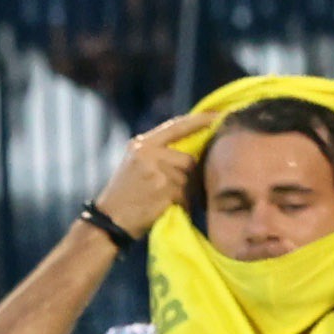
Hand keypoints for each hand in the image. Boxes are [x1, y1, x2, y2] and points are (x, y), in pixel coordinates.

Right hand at [93, 108, 222, 235]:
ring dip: (183, 192)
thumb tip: (196, 148)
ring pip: (188, 179)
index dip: (201, 121)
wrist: (111, 218)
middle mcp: (147, 152)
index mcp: (142, 143)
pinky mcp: (163, 188)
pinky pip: (186, 195)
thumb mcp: (138, 164)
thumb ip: (162, 153)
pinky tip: (163, 207)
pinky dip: (180, 204)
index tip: (222, 115)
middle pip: (188, 159)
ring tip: (162, 198)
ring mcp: (155, 169)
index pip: (177, 126)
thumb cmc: (129, 194)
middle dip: (186, 177)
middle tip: (168, 189)